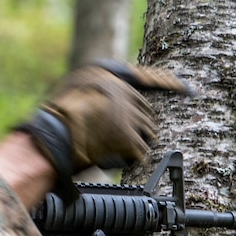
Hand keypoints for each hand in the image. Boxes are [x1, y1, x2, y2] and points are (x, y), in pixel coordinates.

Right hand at [16, 60, 189, 191]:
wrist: (49, 138)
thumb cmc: (51, 121)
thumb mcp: (70, 92)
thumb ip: (93, 93)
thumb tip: (107, 104)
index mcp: (106, 76)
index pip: (147, 76)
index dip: (168, 83)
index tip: (187, 87)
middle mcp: (121, 92)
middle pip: (147, 110)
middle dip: (142, 125)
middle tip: (130, 137)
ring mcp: (127, 114)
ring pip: (148, 132)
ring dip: (137, 143)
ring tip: (118, 150)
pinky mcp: (129, 136)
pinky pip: (141, 152)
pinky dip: (131, 159)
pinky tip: (117, 160)